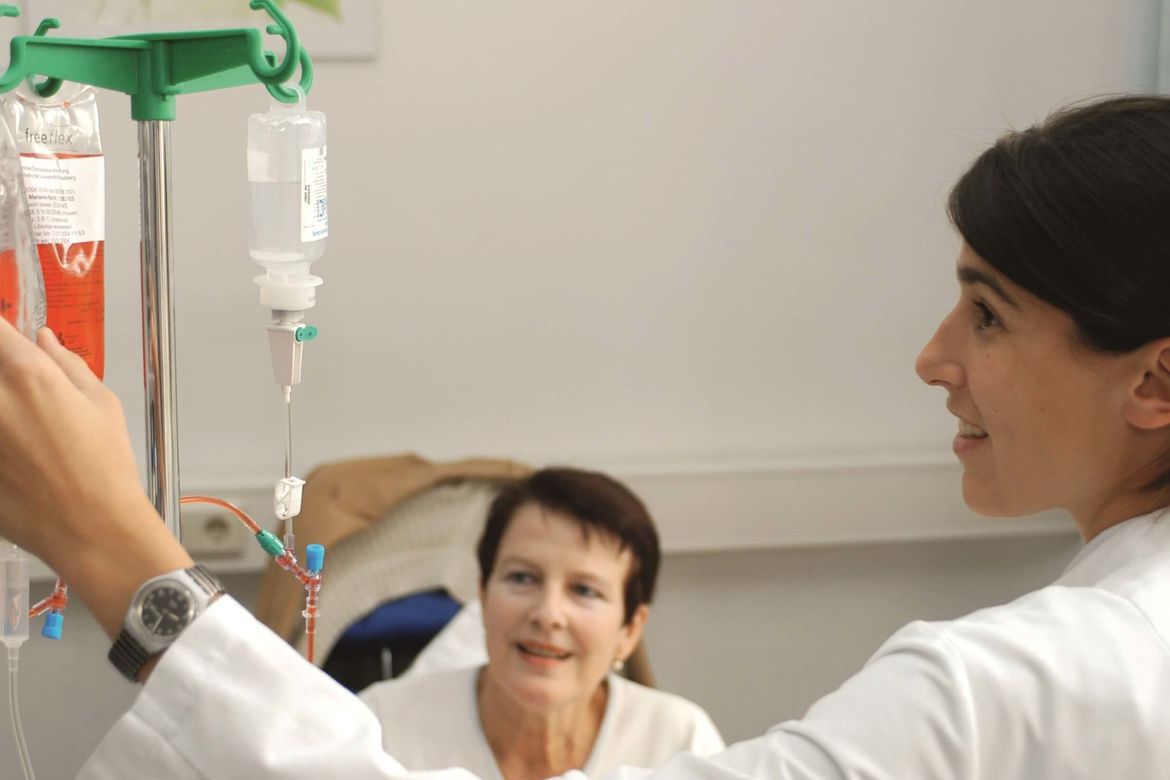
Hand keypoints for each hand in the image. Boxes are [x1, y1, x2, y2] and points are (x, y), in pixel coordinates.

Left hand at [0, 320, 191, 637]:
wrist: (91, 529)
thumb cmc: (105, 471)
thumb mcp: (102, 406)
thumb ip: (67, 365)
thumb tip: (44, 340)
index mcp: (30, 376)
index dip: (0, 332)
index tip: (5, 337)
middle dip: (0, 374)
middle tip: (19, 392)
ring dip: (3, 413)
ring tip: (23, 431)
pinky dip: (0, 445)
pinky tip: (15, 456)